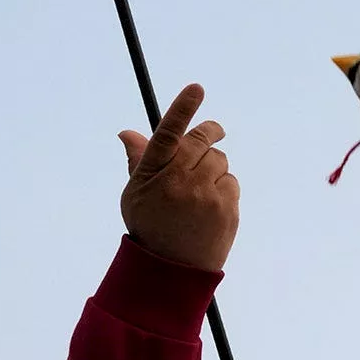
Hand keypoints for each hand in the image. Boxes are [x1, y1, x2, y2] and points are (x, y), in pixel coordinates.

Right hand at [118, 83, 239, 271]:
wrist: (172, 271)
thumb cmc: (150, 227)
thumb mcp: (135, 194)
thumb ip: (137, 161)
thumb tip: (128, 132)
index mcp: (153, 173)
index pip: (168, 133)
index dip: (183, 109)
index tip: (196, 88)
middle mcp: (179, 181)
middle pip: (202, 140)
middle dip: (209, 133)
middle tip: (212, 133)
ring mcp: (204, 195)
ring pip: (219, 160)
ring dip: (213, 167)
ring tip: (200, 191)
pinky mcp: (226, 208)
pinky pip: (231, 181)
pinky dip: (224, 188)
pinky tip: (211, 207)